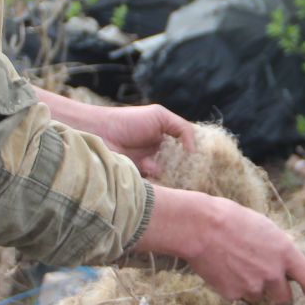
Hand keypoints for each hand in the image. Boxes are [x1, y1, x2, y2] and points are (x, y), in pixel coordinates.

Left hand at [38, 90, 194, 176]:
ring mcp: (148, 170)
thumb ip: (182, 128)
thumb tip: (194, 150)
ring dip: (170, 176)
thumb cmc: (127, 121)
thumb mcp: (160, 116)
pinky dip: (156, 183)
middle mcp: (158, 156)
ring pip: (168, 179)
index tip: (207, 163)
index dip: (196, 157)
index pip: (186, 151)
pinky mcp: (138, 182)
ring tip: (166, 169)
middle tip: (194, 174)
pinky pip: (154, 187)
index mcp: (165, 140)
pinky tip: (149, 170)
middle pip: (180, 168)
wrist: (98, 134)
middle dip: (186, 171)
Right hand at [132, 187, 304, 304]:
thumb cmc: (232, 219)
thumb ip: (279, 248)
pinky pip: (237, 296)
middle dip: (276, 290)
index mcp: (286, 253)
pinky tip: (223, 268)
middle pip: (284, 297)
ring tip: (236, 263)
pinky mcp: (232, 294)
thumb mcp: (265, 228)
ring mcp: (252, 286)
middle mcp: (273, 273)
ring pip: (258, 296)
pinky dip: (232, 286)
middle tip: (263, 275)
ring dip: (252, 286)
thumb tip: (286, 260)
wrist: (200, 227)